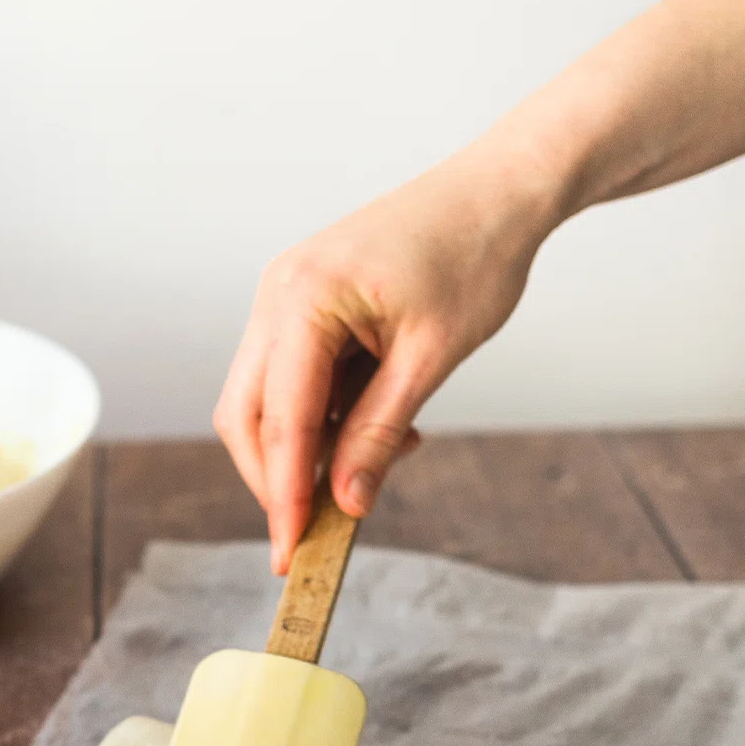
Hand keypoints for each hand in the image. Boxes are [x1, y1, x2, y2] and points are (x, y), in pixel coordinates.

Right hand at [216, 157, 555, 570]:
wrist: (498, 191)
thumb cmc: (474, 256)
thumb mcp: (432, 357)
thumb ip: (378, 431)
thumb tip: (345, 502)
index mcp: (304, 296)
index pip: (278, 419)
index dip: (283, 495)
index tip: (293, 554)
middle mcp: (278, 292)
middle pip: (246, 414)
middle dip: (276, 479)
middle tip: (317, 535)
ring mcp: (285, 293)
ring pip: (265, 399)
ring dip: (306, 446)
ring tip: (379, 459)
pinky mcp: (304, 300)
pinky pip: (293, 375)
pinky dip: (324, 414)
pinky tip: (379, 422)